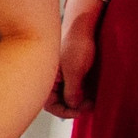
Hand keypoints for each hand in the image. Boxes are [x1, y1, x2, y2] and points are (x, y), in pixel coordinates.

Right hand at [49, 0, 104, 116]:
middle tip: (88, 105)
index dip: (65, 111)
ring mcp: (61, 76)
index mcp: (46, 79)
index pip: (51, 104)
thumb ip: (71, 92)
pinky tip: (90, 93)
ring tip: (91, 100)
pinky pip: (73, 88)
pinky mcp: (70, 72)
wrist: (83, 25)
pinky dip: (81, 93)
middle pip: (58, 102)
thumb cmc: (76, 43)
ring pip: (67, 96)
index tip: (80, 111)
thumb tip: (72, 106)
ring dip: (79, 101)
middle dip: (73, 107)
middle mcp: (52, 79)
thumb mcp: (74, 72)